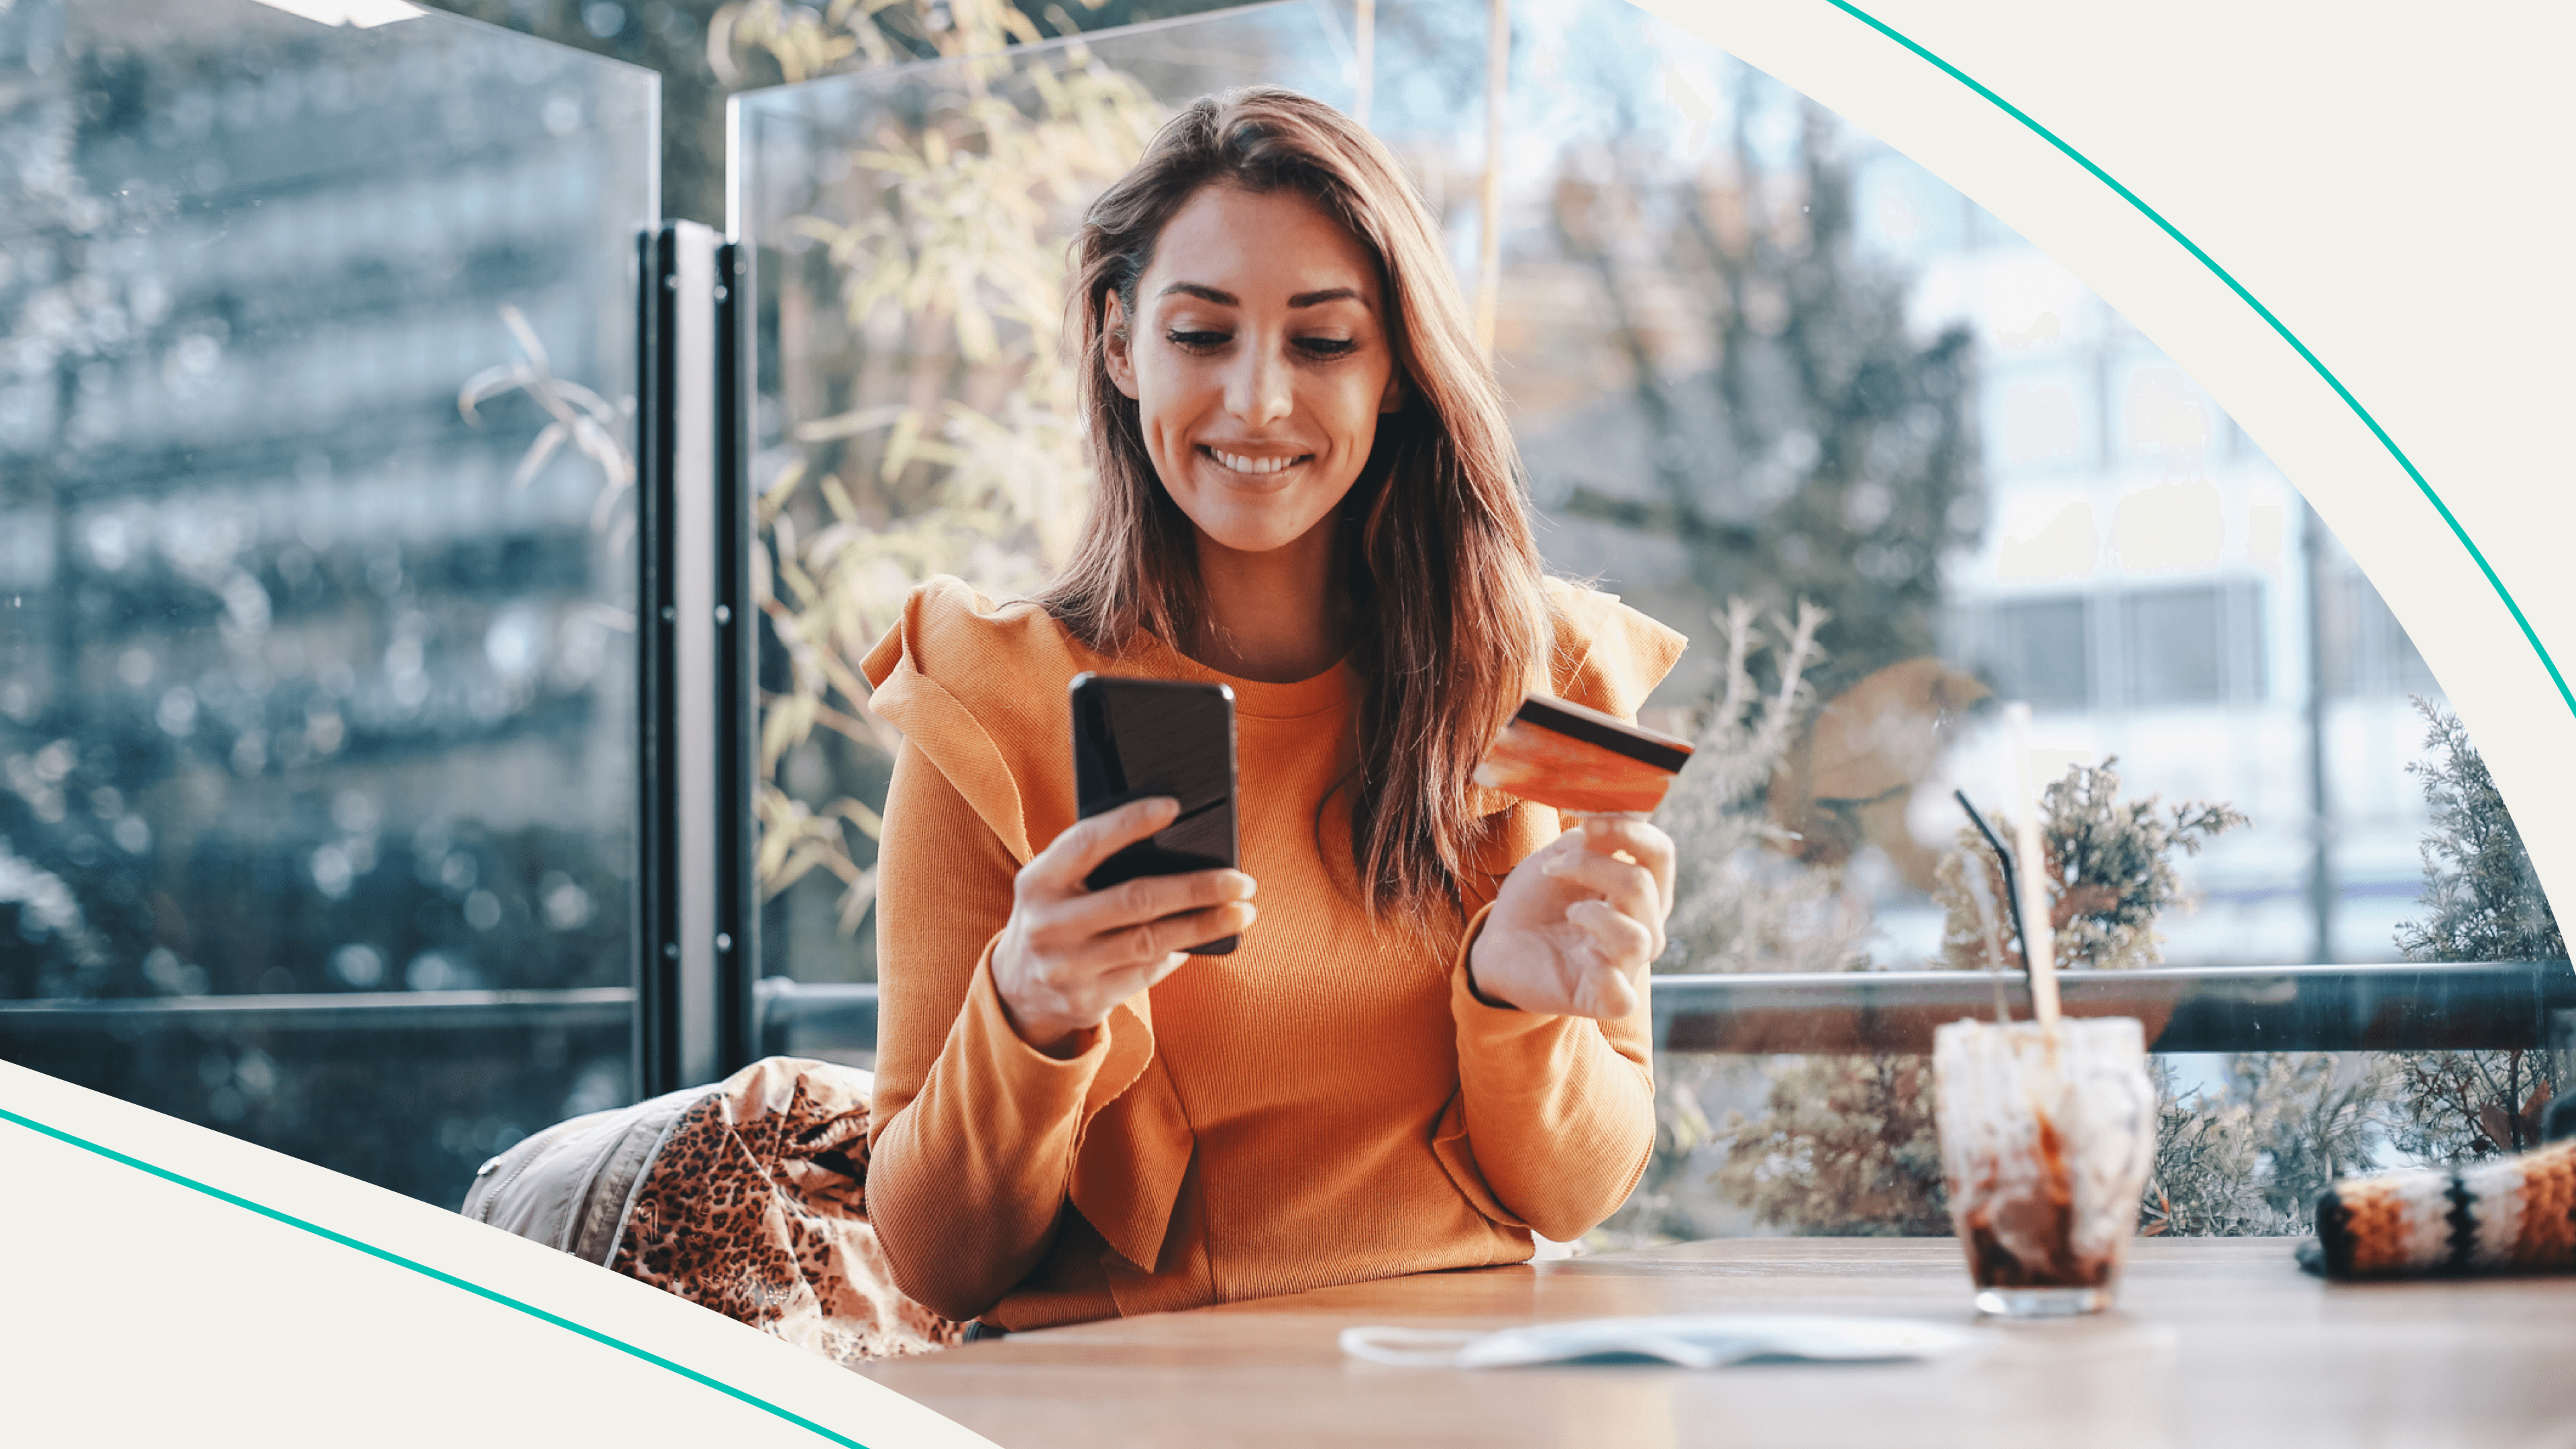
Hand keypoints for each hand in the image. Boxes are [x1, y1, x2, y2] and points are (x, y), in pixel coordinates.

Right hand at [991, 797, 1257, 1056]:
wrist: (1017, 989)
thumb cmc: (1054, 915)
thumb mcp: (1053, 883)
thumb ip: (1093, 863)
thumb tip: (1174, 842)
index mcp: (1038, 882)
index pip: (1086, 843)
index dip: (1130, 822)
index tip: (1175, 807)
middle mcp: (1049, 926)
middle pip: (1135, 900)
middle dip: (1196, 888)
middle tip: (1240, 880)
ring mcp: (1068, 968)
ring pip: (1151, 941)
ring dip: (1204, 925)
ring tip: (1242, 912)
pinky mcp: (1088, 1000)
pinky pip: (1147, 973)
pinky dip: (1179, 952)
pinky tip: (1203, 938)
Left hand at [1467, 814, 1674, 1018]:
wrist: (1500, 945)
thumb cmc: (1538, 900)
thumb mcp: (1561, 857)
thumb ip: (1592, 837)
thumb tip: (1616, 810)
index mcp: (1641, 890)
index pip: (1660, 854)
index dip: (1629, 831)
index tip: (1587, 822)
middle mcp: (1644, 927)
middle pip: (1642, 886)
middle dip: (1590, 866)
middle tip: (1552, 867)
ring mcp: (1627, 965)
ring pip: (1636, 938)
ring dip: (1593, 914)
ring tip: (1568, 913)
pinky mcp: (1605, 999)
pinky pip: (1622, 993)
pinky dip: (1603, 972)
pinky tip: (1581, 956)